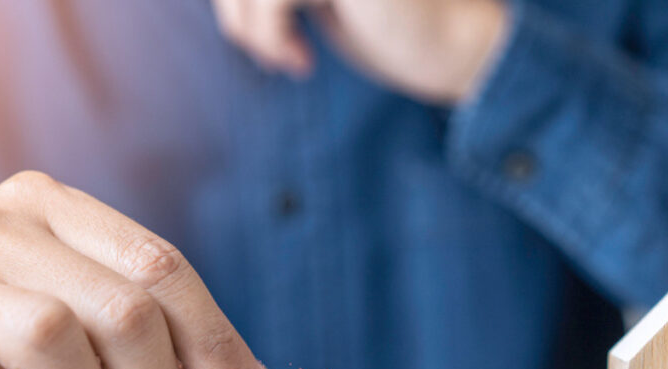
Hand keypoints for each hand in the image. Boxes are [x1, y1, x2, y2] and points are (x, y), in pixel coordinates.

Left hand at [212, 0, 509, 103]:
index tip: (253, 29)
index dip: (232, 1)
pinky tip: (300, 62)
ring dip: (251, 30)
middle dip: (235, 12)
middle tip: (269, 53)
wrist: (446, 44)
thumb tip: (221, 1)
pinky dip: (271, 38)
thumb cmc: (378, 24)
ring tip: (284, 59)